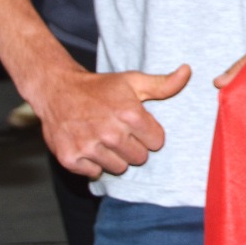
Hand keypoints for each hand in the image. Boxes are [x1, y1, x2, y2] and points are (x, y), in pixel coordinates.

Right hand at [40, 64, 190, 178]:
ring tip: (104, 139)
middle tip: (119, 132)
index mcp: (129, 114)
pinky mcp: (70, 158)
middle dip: (133, 147)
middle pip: (139, 158)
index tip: (137, 126)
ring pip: (118, 168)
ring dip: (114, 157)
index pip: (157, 142)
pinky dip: (93, 164)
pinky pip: (95, 173)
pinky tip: (89, 146)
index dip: (149, 134)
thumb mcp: (133, 81)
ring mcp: (88, 147)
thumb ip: (163, 84)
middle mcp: (109, 133)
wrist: (57, 90)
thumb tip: (187, 71)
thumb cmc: (100, 87)